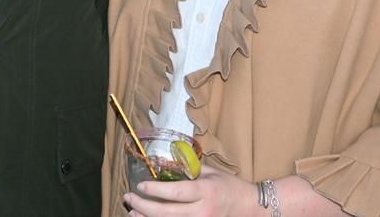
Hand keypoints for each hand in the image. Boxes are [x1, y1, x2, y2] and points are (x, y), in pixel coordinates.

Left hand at [123, 164, 257, 216]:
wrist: (251, 208)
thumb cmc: (230, 187)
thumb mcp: (211, 173)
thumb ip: (190, 171)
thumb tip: (167, 167)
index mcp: (204, 191)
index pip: (175, 192)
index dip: (155, 190)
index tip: (140, 185)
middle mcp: (202, 211)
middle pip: (166, 213)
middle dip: (143, 206)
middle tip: (128, 198)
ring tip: (132, 211)